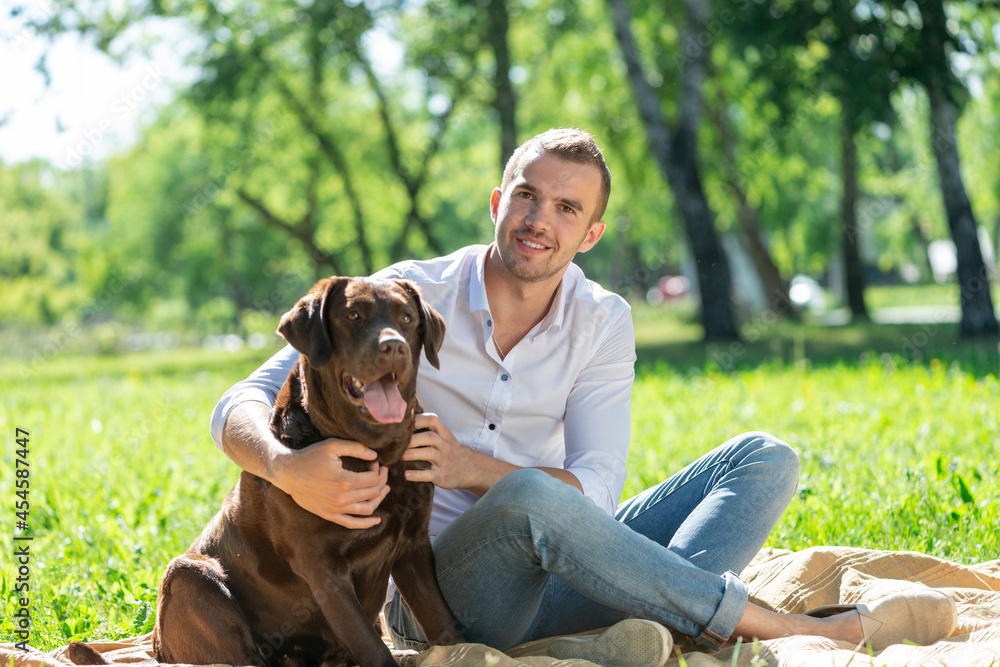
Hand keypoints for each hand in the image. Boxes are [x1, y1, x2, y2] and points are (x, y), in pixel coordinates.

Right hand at [270, 438, 389, 528]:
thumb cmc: (310, 457)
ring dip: (379, 499)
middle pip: (373, 492)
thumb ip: (356, 448)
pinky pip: (352, 523)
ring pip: (367, 508)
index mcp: (345, 481)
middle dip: (381, 480)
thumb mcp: (333, 446)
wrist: (288, 473)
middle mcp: (343, 498)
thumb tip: (374, 455)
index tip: (374, 462)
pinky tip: (377, 520)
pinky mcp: (330, 515)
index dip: (378, 469)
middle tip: (382, 471)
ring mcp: (336, 509)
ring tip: (385, 489)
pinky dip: (366, 523)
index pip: (373, 478)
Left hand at [402, 413, 476, 489]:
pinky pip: (430, 475)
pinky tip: (406, 475)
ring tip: (399, 457)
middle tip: (396, 443)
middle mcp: (445, 446)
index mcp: (444, 434)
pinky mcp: (443, 476)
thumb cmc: (448, 451)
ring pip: (430, 454)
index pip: (433, 420)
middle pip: (430, 437)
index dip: (418, 419)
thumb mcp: (444, 437)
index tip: (403, 422)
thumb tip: (403, 422)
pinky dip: (417, 475)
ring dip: (413, 454)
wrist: (469, 469)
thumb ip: (428, 429)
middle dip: (413, 439)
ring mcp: (445, 461)